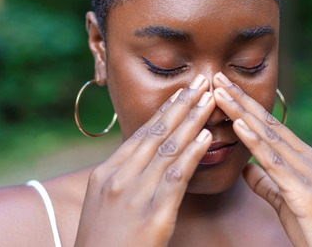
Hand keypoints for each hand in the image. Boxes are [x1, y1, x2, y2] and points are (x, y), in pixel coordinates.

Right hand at [74, 75, 215, 246]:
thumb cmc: (102, 245)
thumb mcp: (102, 207)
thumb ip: (122, 181)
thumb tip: (143, 163)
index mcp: (105, 174)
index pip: (140, 134)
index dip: (164, 111)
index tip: (180, 92)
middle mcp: (118, 178)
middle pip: (155, 133)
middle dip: (181, 105)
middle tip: (200, 82)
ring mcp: (134, 195)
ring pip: (168, 148)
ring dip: (192, 120)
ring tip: (209, 99)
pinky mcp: (152, 214)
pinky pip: (176, 176)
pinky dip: (192, 153)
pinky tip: (206, 137)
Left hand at [212, 72, 311, 246]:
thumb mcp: (287, 203)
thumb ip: (268, 183)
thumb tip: (246, 166)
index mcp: (308, 160)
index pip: (272, 127)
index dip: (247, 107)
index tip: (226, 89)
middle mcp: (311, 160)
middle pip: (270, 124)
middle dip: (242, 99)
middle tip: (218, 76)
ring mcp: (310, 173)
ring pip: (269, 136)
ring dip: (241, 111)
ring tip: (220, 91)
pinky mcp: (305, 191)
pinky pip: (274, 162)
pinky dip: (254, 141)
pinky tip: (238, 124)